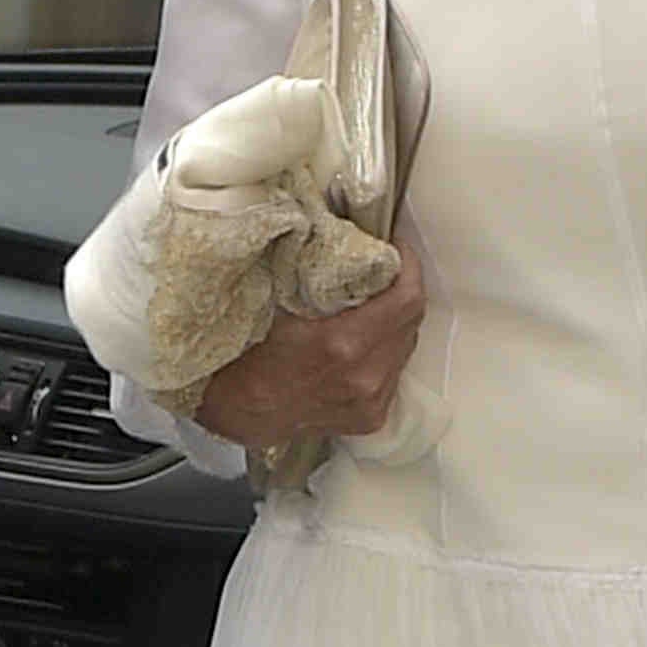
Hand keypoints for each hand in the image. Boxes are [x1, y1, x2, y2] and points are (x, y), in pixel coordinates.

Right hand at [192, 236, 426, 448]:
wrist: (235, 410)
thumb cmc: (247, 352)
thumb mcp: (275, 297)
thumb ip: (313, 268)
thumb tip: (335, 228)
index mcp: (344, 344)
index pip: (407, 297)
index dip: (409, 266)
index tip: (395, 249)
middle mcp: (365, 376)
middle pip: (410, 322)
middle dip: (401, 291)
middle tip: (381, 272)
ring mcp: (369, 402)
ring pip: (403, 348)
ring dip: (393, 324)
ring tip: (369, 309)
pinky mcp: (369, 418)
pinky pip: (392, 375)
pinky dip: (383, 355)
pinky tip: (360, 347)